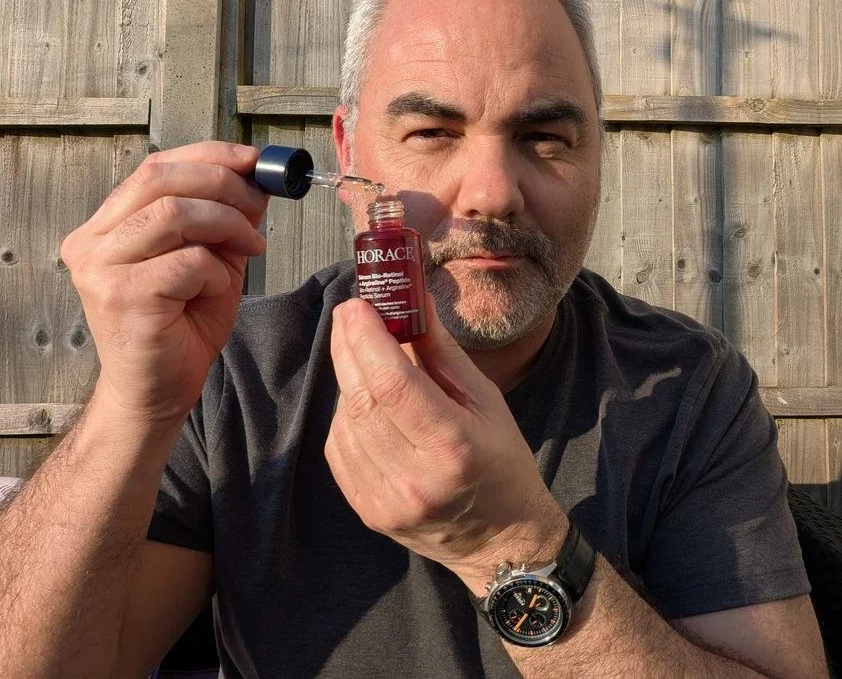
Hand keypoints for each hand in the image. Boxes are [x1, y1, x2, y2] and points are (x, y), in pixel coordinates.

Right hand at [61, 142, 267, 427]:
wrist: (157, 392)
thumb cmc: (181, 326)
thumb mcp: (210, 259)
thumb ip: (224, 218)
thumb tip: (256, 176)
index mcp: (106, 226)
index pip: (155, 167)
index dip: (208, 156)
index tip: (252, 161)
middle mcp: (91, 242)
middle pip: (160, 179)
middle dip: (223, 184)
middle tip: (259, 206)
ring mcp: (99, 269)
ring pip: (173, 214)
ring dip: (226, 224)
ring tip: (249, 248)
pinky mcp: (120, 297)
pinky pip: (185, 261)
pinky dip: (214, 270)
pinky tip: (216, 288)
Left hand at [326, 295, 567, 592]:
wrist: (500, 541)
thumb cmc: (501, 461)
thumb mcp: (487, 400)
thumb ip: (442, 352)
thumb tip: (413, 300)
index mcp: (453, 447)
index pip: (393, 384)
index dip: (367, 338)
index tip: (358, 304)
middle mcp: (414, 478)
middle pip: (362, 399)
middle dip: (348, 347)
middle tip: (350, 313)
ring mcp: (386, 501)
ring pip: (346, 422)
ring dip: (347, 379)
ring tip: (363, 355)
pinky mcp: (367, 512)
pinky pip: (339, 449)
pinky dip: (346, 414)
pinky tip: (364, 399)